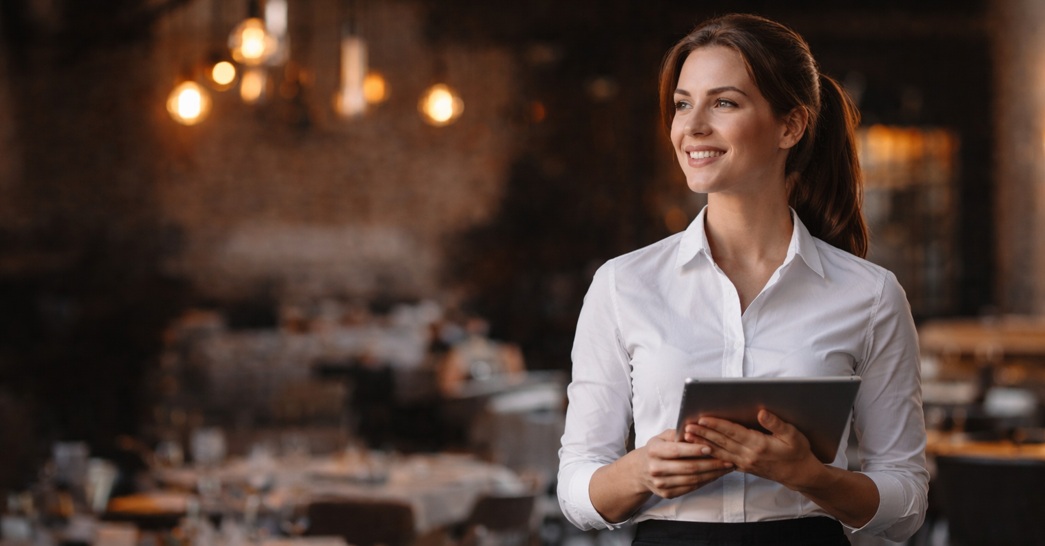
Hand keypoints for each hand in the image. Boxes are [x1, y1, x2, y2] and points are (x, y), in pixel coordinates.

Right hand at [637, 428, 733, 498]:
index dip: (694, 450)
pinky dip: (706, 481)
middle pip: (688, 467)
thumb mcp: (662, 437)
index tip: (711, 447)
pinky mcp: (667, 494)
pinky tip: (715, 474)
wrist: (640, 471)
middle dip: (711, 464)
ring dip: (712, 474)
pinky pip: (691, 488)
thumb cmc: (656, 449)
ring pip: (692, 480)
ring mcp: (661, 483)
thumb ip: (678, 433)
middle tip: (727, 459)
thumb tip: (697, 429)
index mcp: (654, 451)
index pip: (677, 451)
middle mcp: (656, 468)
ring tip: (726, 467)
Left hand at [682, 410, 822, 488]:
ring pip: (719, 452)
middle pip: (721, 442)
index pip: (733, 432)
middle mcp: (749, 455)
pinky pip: (723, 461)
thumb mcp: (792, 435)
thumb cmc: (797, 452)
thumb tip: (761, 412)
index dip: (717, 425)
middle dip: (703, 433)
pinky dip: (710, 454)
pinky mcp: (744, 467)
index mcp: (759, 445)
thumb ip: (775, 424)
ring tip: (687, 437)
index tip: (702, 418)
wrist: (799, 475)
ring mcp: (745, 463)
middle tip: (687, 426)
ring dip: (702, 443)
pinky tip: (700, 449)